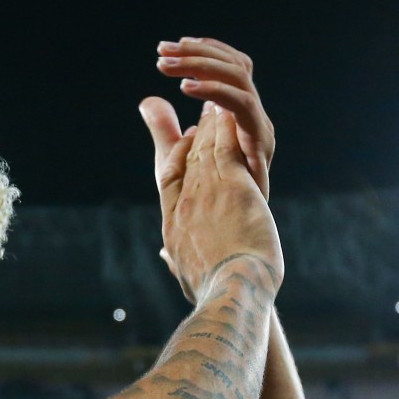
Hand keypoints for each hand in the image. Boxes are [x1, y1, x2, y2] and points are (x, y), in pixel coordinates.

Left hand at [141, 37, 274, 199]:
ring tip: (170, 66)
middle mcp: (250, 122)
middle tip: (165, 49)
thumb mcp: (174, 161)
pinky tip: (187, 89)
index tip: (168, 48)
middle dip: (198, 54)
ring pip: (239, 78)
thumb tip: (149, 101)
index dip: (199, 54)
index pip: (226, 69)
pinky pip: (241, 107)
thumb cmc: (201, 210)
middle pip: (234, 68)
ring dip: (202, 67)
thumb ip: (166, 130)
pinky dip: (215, 92)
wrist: (224, 247)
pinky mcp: (259, 145)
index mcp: (235, 121)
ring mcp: (257, 131)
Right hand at [157, 102, 282, 302]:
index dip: (176, 158)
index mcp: (172, 227)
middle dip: (195, 135)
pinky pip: (226, 149)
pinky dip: (226, 129)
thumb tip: (165, 257)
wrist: (231, 290)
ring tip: (216, 107)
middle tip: (203, 115)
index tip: (185, 142)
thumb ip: (175, 261)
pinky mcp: (232, 187)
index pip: (170, 181)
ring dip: (211, 126)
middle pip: (187, 160)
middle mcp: (185, 205)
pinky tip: (228, 114)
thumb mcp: (187, 276)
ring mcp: (207, 194)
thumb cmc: (213, 291)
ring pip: (206, 150)